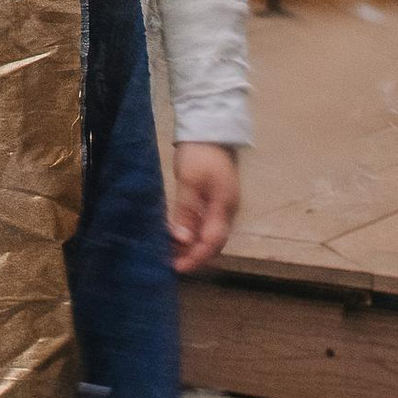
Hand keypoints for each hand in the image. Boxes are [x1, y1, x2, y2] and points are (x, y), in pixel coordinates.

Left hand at [170, 142, 239, 273]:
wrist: (210, 129)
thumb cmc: (200, 153)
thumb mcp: (189, 181)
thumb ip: (185, 211)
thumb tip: (182, 240)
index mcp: (224, 206)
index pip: (212, 242)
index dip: (196, 257)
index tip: (177, 268)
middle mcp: (227, 210)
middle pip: (214, 242)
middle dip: (194, 256)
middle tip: (171, 264)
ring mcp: (222, 205)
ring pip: (209, 235)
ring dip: (192, 246)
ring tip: (171, 254)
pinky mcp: (215, 200)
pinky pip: (205, 224)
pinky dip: (192, 233)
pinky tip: (177, 237)